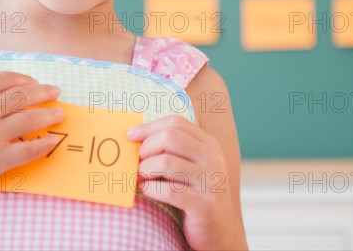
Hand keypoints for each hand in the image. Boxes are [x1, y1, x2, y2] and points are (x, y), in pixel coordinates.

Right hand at [0, 71, 63, 213]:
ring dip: (49, 116)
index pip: (4, 79)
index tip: (36, 82)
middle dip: (44, 93)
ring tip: (60, 115)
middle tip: (56, 93)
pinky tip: (53, 140)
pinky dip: (45, 144)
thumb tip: (12, 96)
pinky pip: (29, 149)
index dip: (24, 79)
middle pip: (22, 96)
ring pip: (30, 119)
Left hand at [128, 115, 243, 250]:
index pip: (176, 123)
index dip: (150, 127)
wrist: (221, 229)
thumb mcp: (194, 165)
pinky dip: (151, 189)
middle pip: (170, 137)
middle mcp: (213, 159)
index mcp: (209, 145)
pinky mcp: (204, 205)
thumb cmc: (198, 193)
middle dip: (146, 148)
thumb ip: (174, 149)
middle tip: (137, 161)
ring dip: (145, 169)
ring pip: (166, 162)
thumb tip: (136, 136)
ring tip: (141, 177)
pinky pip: (169, 191)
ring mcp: (210, 181)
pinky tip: (147, 191)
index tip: (131, 135)